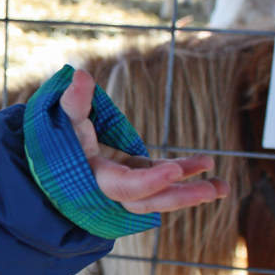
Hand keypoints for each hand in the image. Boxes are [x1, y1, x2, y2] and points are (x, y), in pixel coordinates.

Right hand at [59, 68, 229, 213]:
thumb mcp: (64, 120)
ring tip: (222, 187)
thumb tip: (81, 73)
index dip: (150, 181)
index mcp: (96, 179)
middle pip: (150, 201)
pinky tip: (205, 165)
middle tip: (212, 190)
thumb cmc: (56, 140)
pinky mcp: (135, 175)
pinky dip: (183, 173)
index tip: (175, 171)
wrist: (51, 162)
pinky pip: (162, 177)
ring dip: (191, 190)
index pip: (126, 186)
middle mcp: (112, 190)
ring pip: (160, 195)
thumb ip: (74, 101)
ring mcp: (127, 184)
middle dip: (181, 196)